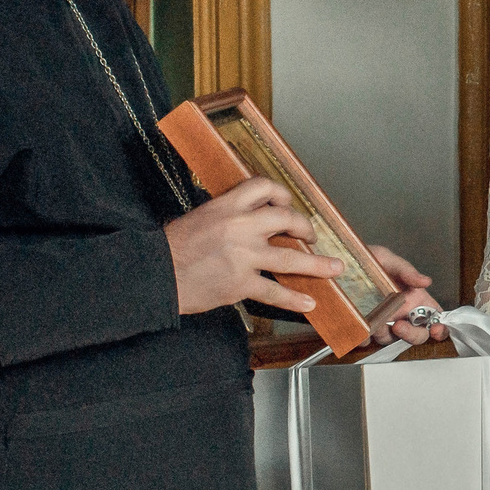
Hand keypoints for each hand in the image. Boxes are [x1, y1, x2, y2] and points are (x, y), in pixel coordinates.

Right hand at [163, 179, 342, 315]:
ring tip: (336, 268)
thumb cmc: (172, 247)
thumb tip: (251, 218)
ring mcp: (243, 256)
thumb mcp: (200, 217)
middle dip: (305, 227)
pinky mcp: (241, 283)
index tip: (288, 204)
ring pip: (290, 258)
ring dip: (318, 264)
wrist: (154, 275)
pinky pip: (275, 290)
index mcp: (226, 206)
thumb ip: (227, 215)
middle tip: (312, 236)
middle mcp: (239, 226)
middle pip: (286, 219)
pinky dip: (294, 298)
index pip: (262, 187)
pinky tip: (309, 302)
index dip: (281, 194)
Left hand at [366, 246, 442, 344]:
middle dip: (411, 334)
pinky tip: (358, 327)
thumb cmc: (364, 259)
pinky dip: (362, 338)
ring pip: (390, 339)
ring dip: (384, 334)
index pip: (434, 317)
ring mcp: (381, 322)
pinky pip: (365, 341)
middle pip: (417, 335)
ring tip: (373, 321)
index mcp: (413, 298)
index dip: (440, 328)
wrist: (334, 264)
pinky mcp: (362, 328)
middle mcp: (400, 313)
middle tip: (398, 326)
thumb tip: (425, 281)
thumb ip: (406, 270)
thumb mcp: (387, 259)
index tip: (435, 330)